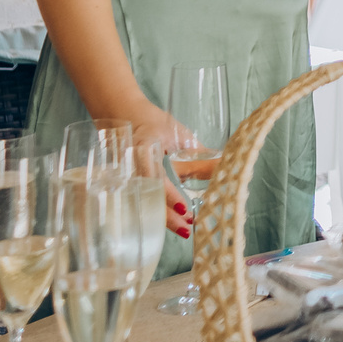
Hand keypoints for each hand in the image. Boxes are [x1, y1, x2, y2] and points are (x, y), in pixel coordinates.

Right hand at [121, 105, 199, 236]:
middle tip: (188, 227)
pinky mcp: (124, 182)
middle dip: (168, 216)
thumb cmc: (151, 121)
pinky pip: (138, 201)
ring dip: (163, 218)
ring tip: (184, 228)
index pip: (156, 178)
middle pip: (148, 199)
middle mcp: (131, 167)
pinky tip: (167, 221)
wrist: (120, 113)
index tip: (184, 209)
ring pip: (143, 204)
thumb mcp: (176, 133)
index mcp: (144, 151)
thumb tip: (222, 166)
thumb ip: (195, 152)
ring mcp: (125, 176)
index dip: (170, 196)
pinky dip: (154, 212)